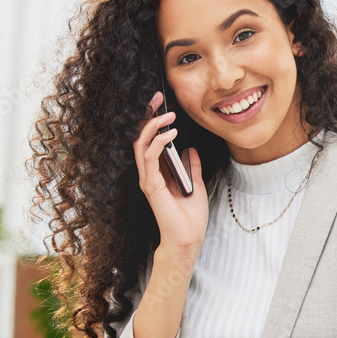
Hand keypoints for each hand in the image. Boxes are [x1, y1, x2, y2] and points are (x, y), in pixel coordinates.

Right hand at [134, 90, 207, 252]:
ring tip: (168, 116)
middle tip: (158, 98)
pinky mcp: (151, 186)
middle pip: (141, 137)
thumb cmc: (190, 217)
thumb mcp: (195, 183)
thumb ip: (191, 166)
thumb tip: (190, 149)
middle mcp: (149, 174)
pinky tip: (170, 134)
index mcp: (158, 172)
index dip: (152, 120)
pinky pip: (150, 157)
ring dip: (153, 126)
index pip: (150, 140)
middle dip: (148, 115)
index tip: (161, 104)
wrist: (188, 239)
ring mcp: (148, 179)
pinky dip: (159, 142)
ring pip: (142, 144)